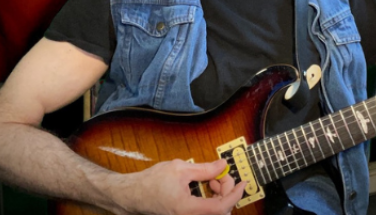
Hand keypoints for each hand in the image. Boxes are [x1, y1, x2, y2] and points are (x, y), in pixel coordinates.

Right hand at [112, 158, 247, 214]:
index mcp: (188, 209)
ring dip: (219, 195)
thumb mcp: (180, 169)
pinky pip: (205, 212)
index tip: (242, 183)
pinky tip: (205, 186)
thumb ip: (204, 168)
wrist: (133, 194)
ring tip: (211, 179)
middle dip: (226, 191)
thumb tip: (223, 165)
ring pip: (214, 212)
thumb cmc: (150, 182)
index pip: (222, 206)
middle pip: (220, 211)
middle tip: (221, 175)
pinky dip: (211, 199)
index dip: (235, 194)